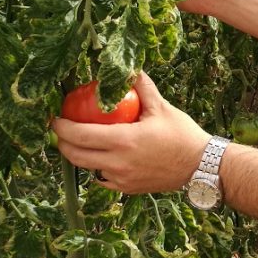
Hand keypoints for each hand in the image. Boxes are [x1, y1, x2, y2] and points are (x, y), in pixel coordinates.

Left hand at [52, 72, 210, 193]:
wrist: (201, 165)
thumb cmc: (182, 135)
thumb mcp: (162, 107)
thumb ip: (143, 87)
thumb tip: (130, 68)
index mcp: (123, 141)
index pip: (79, 135)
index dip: (62, 127)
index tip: (56, 118)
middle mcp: (118, 163)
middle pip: (76, 156)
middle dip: (63, 143)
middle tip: (62, 131)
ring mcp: (121, 179)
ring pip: (88, 169)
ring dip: (79, 156)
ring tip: (80, 143)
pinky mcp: (128, 189)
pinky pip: (103, 179)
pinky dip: (98, 168)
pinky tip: (103, 158)